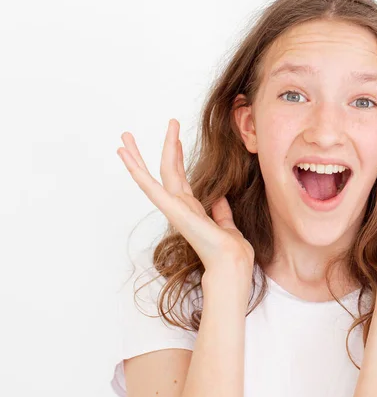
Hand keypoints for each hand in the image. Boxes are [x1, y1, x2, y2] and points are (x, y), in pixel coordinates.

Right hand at [117, 119, 254, 276]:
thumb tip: (220, 199)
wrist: (231, 263)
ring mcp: (174, 208)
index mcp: (192, 209)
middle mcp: (180, 207)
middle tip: (145, 133)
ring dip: (137, 157)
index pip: (180, 177)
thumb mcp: (227, 225)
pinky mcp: (173, 210)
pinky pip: (151, 188)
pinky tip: (128, 158)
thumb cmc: (231, 251)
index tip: (175, 139)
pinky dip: (138, 172)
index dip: (177, 156)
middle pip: (165, 171)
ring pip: (153, 176)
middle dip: (158, 148)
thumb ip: (221, 212)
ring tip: (125, 137)